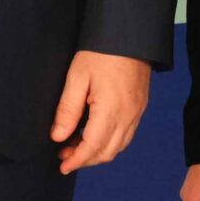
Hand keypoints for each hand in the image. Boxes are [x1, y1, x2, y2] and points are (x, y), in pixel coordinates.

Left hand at [49, 50, 149, 174]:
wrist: (130, 33)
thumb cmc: (102, 51)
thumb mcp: (77, 77)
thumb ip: (68, 110)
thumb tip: (58, 137)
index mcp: (111, 111)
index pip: (92, 147)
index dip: (77, 161)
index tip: (62, 166)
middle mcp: (128, 116)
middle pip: (107, 152)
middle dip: (86, 160)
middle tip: (65, 156)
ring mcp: (137, 112)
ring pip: (119, 146)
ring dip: (98, 152)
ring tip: (76, 146)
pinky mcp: (140, 106)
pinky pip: (127, 135)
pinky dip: (110, 142)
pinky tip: (95, 134)